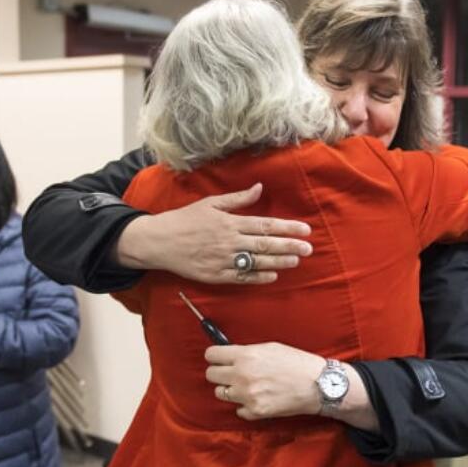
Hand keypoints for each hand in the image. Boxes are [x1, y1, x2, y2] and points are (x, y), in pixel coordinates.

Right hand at [115, 183, 312, 284]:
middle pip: (266, 244)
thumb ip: (238, 199)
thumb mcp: (211, 203)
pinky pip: (242, 278)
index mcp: (230, 222)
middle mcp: (230, 242)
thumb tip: (260, 188)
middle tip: (308, 249)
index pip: (266, 225)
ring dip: (279, 262)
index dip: (288, 228)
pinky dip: (258, 277)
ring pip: (257, 262)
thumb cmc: (185, 219)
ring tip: (296, 261)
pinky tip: (273, 275)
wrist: (159, 241)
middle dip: (289, 246)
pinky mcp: (216, 275)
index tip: (305, 230)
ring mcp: (223, 260)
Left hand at [204, 343, 323, 420]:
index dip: (215, 356)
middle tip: (232, 373)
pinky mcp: (255, 411)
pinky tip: (257, 398)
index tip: (219, 358)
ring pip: (220, 393)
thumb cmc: (297, 363)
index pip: (211, 355)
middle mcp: (242, 375)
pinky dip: (245, 405)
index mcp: (246, 355)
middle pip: (211, 375)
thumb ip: (247, 352)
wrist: (318, 385)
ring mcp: (247, 395)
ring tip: (246, 386)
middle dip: (220, 372)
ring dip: (230, 389)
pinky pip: (237, 410)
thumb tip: (230, 354)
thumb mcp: (270, 347)